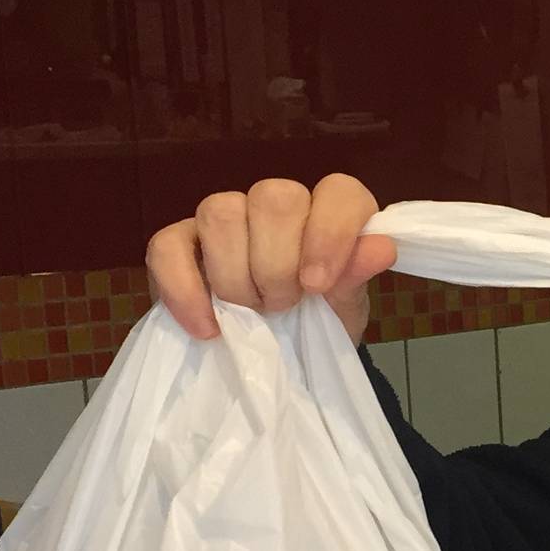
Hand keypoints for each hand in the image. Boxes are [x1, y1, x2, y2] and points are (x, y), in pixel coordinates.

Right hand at [146, 174, 397, 340]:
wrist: (280, 360)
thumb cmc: (319, 324)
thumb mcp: (344, 310)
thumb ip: (356, 277)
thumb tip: (382, 247)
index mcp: (326, 212)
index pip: (338, 191)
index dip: (329, 233)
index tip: (317, 285)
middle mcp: (274, 205)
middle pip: (273, 197)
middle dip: (278, 263)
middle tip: (283, 306)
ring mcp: (223, 218)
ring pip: (221, 212)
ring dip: (236, 275)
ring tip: (250, 314)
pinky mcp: (178, 243)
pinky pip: (167, 246)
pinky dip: (185, 289)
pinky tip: (207, 327)